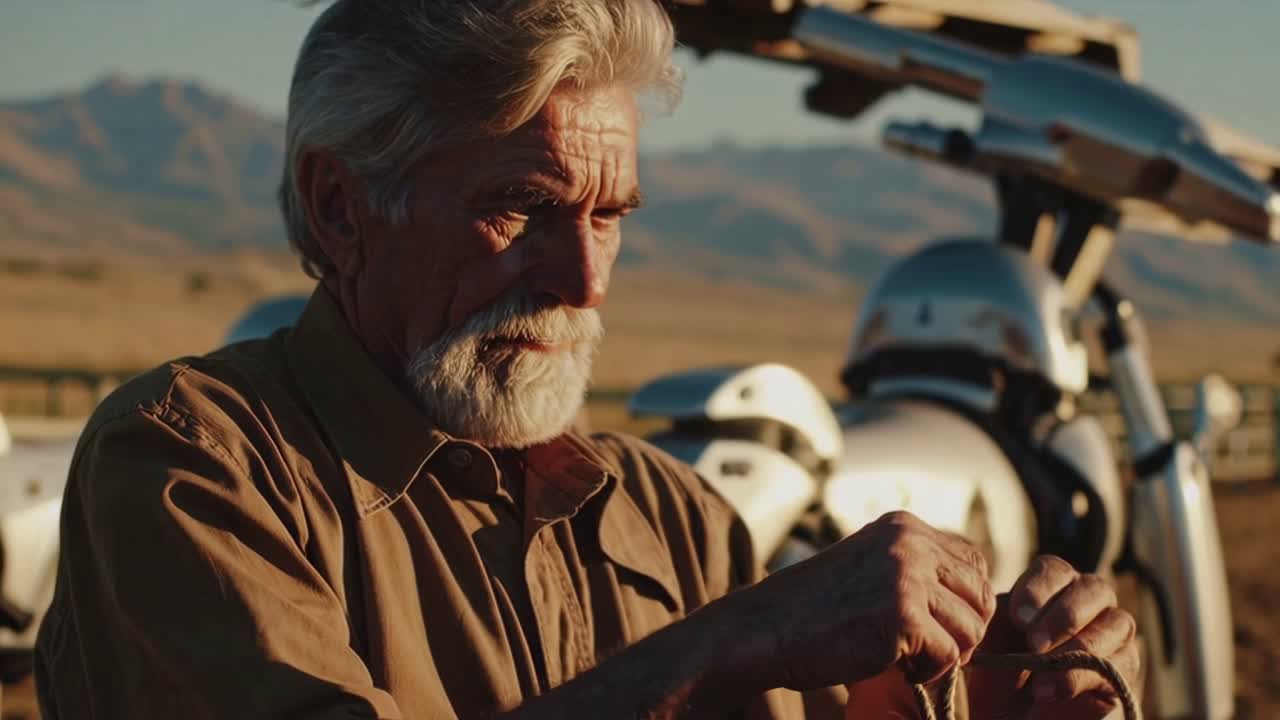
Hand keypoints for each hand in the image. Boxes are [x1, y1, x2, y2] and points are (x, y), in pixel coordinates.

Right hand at [727, 511, 995, 691]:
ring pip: (972, 628)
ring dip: (947, 653)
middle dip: (963, 629)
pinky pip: (949, 656)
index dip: (965, 599)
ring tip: (907, 657)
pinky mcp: (903, 616)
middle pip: (980, 594)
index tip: (939, 623)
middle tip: (928, 647)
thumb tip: (973, 600)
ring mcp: (907, 577)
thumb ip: (915, 570)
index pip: (973, 560)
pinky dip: (929, 672)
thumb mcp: (870, 567)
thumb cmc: (812, 609)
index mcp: (902, 526)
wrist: (762, 629)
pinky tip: (898, 667)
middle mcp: (909, 543)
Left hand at [968, 556, 1140, 719]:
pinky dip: (1080, 677)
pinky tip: (1049, 689)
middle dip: (1064, 615)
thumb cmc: (1001, 667)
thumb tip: (990, 607)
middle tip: (1034, 642)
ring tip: (1042, 669)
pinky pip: (1117, 665)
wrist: (1013, 711)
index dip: (1038, 588)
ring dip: (1077, 647)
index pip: (1054, 569)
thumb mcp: (990, 638)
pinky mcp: (1123, 669)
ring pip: (1116, 623)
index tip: (1017, 618)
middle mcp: (1089, 601)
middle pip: (1094, 588)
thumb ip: (992, 617)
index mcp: (1053, 585)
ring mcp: (1113, 632)